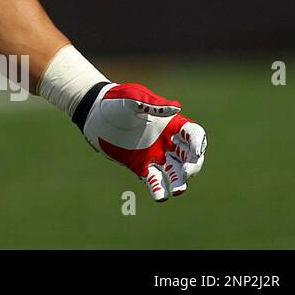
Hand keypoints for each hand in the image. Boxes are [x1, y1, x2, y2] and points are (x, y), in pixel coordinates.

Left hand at [76, 82, 207, 201]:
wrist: (95, 114)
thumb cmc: (116, 101)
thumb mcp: (132, 98)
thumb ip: (152, 103)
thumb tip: (177, 108)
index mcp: (172, 124)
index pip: (194, 134)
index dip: (198, 142)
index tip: (195, 151)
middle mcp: (168, 142)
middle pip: (191, 157)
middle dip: (193, 166)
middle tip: (186, 172)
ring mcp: (156, 156)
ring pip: (175, 173)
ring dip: (179, 182)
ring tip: (177, 190)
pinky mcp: (142, 167)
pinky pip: (155, 180)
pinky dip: (159, 189)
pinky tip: (160, 196)